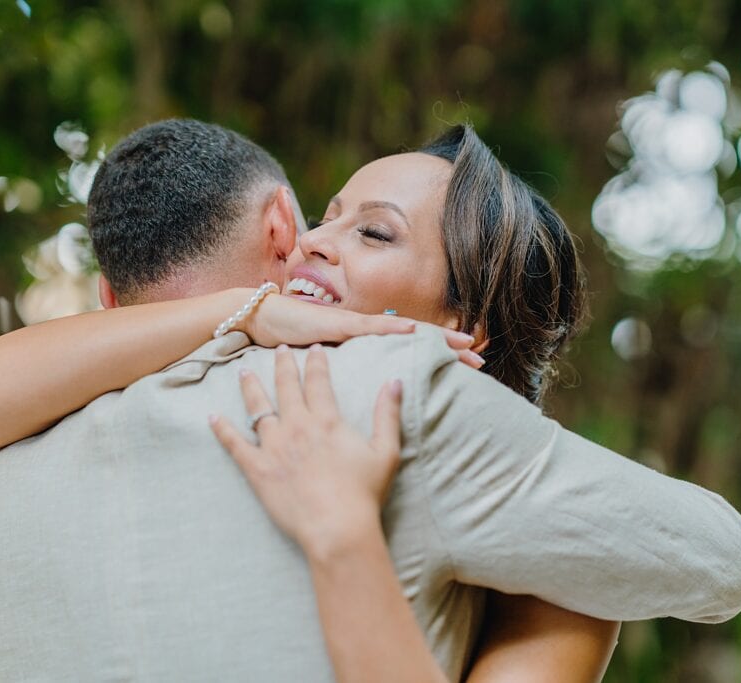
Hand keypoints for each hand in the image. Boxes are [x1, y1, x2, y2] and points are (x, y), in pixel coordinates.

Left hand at [209, 345, 402, 556]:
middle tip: (279, 349)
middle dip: (282, 365)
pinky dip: (222, 429)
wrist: (336, 527)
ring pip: (257, 408)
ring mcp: (274, 446)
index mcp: (327, 420)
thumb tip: (394, 381)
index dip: (316, 362)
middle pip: (286, 387)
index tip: (314, 348)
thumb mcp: (386, 451)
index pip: (318, 381)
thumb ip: (388, 414)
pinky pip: (235, 444)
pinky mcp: (257, 469)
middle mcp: (297, 426)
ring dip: (250, 388)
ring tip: (243, 373)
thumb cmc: (364, 493)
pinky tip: (212, 417)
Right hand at [238, 292, 484, 368]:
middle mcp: (365, 328)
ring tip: (462, 344)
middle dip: (448, 346)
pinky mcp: (334, 324)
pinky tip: (411, 330)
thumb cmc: (291, 342)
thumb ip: (349, 367)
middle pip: (416, 337)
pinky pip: (367, 327)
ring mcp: (352, 323)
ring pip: (402, 330)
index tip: (467, 364)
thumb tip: (372, 388)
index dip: (439, 354)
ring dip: (432, 337)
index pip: (410, 348)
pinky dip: (390, 328)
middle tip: (480, 356)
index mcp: (366, 340)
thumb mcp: (327, 360)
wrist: (259, 320)